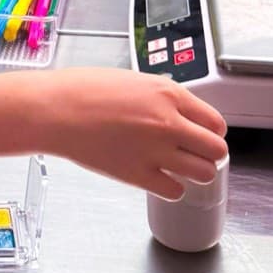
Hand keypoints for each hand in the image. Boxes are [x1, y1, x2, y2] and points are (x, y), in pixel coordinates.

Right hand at [40, 69, 227, 198]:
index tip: (203, 135)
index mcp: (169, 94)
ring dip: (194, 172)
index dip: (211, 131)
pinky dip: (170, 187)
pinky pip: (175, 191)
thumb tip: (179, 112)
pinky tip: (157, 177)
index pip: (216, 122)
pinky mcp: (138, 175)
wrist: (55, 109)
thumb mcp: (134, 80)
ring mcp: (155, 151)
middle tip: (194, 153)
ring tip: (178, 166)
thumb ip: (162, 97)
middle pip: (217, 150)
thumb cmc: (83, 90)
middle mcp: (169, 123)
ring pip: (204, 173)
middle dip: (208, 153)